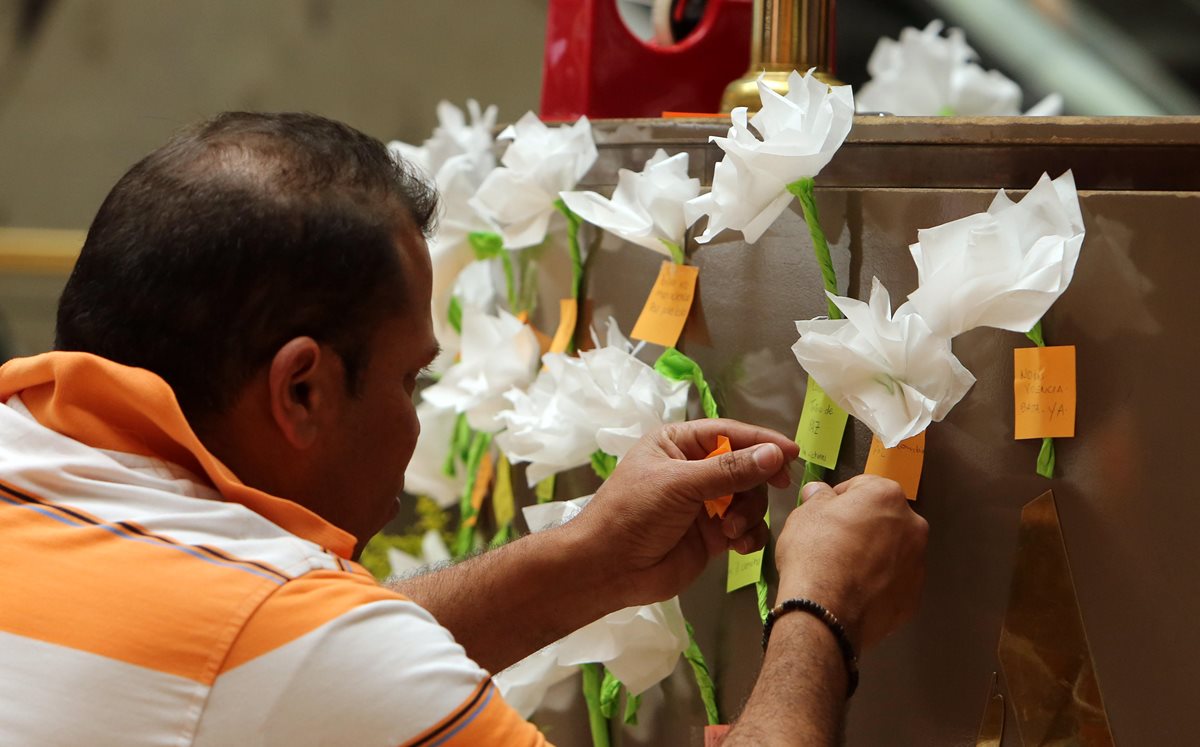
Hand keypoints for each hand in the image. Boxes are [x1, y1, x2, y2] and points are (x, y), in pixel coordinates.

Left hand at [569, 418, 799, 607]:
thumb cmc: (633, 514)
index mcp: (678, 444)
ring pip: (749, 499)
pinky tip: (739, 545)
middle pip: (746, 467)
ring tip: (730, 531)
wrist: (608, 569)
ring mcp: (704, 504)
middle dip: (755, 483)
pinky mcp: (711, 535)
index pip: (729, 433)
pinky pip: (745, 528)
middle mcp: (693, 470)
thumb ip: (730, 470)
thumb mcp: (680, 484)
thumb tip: (774, 454)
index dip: (762, 441)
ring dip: (749, 513)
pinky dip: (749, 535)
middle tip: (777, 488)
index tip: (792, 451)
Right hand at [775, 475, 926, 650]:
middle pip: (883, 519)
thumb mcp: (805, 514)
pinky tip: (854, 592)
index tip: (824, 514)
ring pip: (892, 552)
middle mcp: (912, 526)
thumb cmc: (815, 553)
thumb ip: (818, 498)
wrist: (824, 611)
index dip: (839, 499)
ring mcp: (917, 564)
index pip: (862, 487)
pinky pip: (893, 583)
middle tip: (833, 542)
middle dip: (862, 527)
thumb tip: (819, 492)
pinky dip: (878, 584)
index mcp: (887, 496)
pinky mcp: (913, 598)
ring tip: (843, 571)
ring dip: (873, 555)